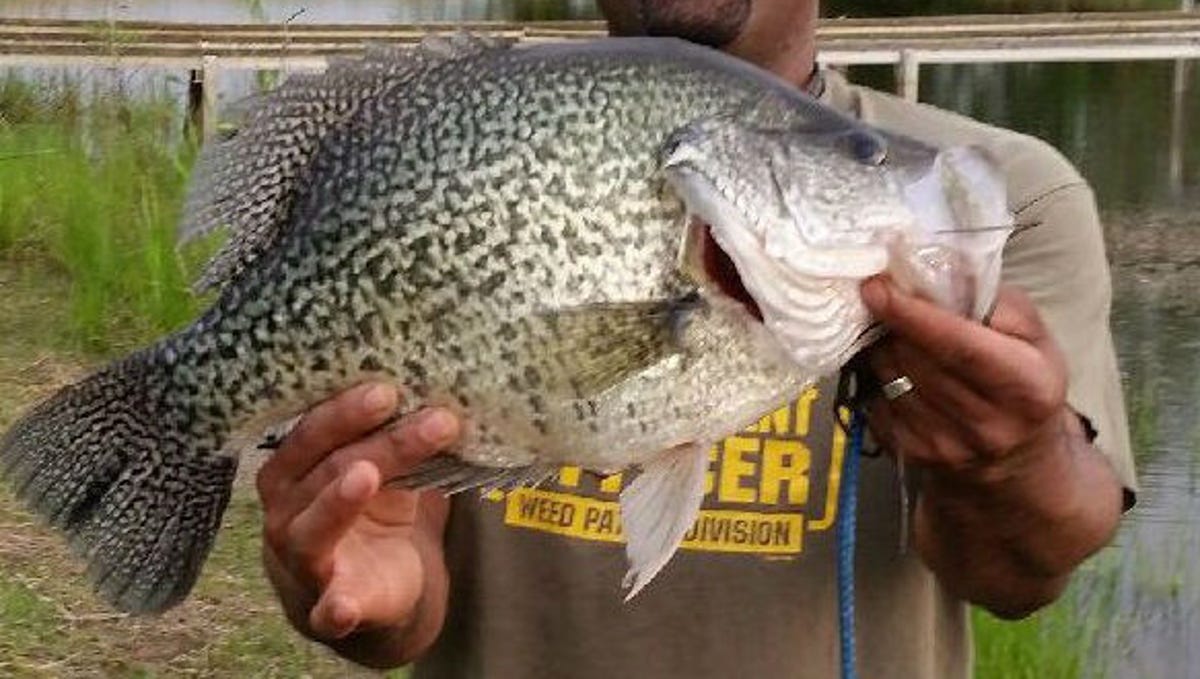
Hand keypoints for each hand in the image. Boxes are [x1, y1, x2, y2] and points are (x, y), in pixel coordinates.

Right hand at [256, 383, 461, 665]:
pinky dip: (335, 608)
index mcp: (292, 471)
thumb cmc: (369, 515)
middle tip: (403, 412)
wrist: (370, 592)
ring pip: (317, 528)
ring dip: (340, 502)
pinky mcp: (329, 610)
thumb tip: (440, 387)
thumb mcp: (382, 469)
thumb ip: (394, 436)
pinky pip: (327, 610)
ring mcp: (302, 563)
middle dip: (373, 441)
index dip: (345, 410)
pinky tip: (344, 606)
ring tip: (367, 475)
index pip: (313, 433)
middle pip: (327, 470)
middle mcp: (285, 513)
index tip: (389, 390)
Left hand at [859, 275, 1121, 616]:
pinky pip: (874, 400)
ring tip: (890, 331)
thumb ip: (1000, 303)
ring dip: (880, 347)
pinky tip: (892, 366)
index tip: (876, 286)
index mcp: (1026, 387)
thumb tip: (946, 273)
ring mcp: (945, 445)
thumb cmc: (1026, 386)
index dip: (912, 314)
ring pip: (888, 377)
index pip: (958, 346)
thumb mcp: (1036, 341)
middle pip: (914, 359)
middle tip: (879, 295)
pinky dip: (876, 375)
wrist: (1017, 467)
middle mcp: (987, 423)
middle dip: (890, 322)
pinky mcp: (911, 454)